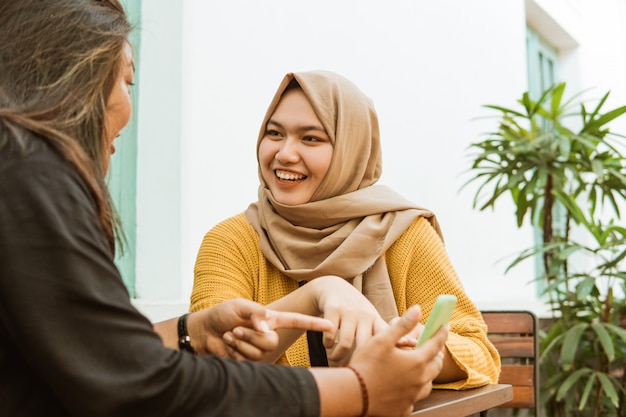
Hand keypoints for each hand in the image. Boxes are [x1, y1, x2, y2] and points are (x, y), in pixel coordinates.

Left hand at [190, 298, 331, 359]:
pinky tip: (228, 345)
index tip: (330, 325)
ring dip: (240, 343)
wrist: (205, 332)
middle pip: (272, 341)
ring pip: (260, 351)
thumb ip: (256, 313)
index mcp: (271, 319)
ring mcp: (259, 349)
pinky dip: (234, 351)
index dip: (313, 324)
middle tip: (236, 328)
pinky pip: (248, 360)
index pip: (296, 321)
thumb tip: (266, 327)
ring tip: (230, 335)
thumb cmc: (222, 314)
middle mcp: (268, 334)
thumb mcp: (239, 306)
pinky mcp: (249, 360)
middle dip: (250, 335)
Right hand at [311, 276, 388, 363]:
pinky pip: (330, 335)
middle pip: (364, 346)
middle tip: (351, 371)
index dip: (388, 349)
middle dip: (358, 362)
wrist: (334, 287)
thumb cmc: (356, 310)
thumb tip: (412, 344)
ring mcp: (349, 311)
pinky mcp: (333, 309)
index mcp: (375, 319)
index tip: (387, 366)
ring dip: (338, 355)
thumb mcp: (370, 318)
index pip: (385, 337)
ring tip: (335, 359)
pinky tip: (328, 345)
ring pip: (345, 343)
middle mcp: (364, 314)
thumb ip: (386, 333)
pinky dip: (327, 344)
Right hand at [348, 305, 447, 415]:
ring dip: (427, 375)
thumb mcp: (383, 339)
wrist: (353, 394)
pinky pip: (414, 400)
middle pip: (436, 366)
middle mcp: (419, 380)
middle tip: (433, 348)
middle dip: (436, 355)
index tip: (445, 326)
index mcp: (416, 361)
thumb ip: (403, 324)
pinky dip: (413, 393)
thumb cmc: (366, 364)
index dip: (441, 333)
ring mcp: (412, 396)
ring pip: (428, 385)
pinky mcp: (403, 408)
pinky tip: (406, 389)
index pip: (436, 344)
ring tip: (421, 369)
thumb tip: (418, 309)